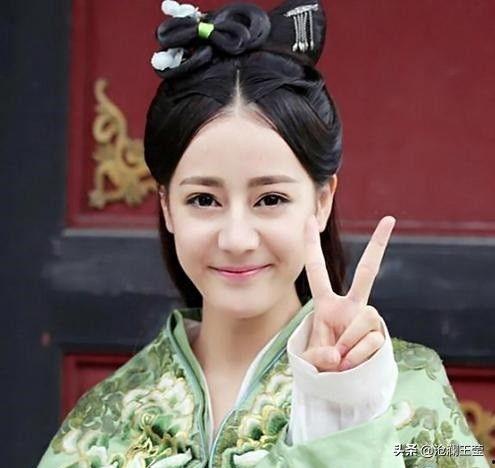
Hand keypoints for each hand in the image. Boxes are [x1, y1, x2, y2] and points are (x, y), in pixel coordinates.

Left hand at [300, 215, 395, 371]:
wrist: (341, 388)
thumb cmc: (321, 369)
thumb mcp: (309, 361)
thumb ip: (318, 356)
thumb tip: (338, 355)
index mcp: (326, 305)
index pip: (317, 270)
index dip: (312, 246)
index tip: (309, 220)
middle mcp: (350, 307)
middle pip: (367, 272)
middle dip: (378, 246)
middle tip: (390, 219)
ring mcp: (367, 320)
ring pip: (366, 317)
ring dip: (350, 342)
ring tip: (340, 360)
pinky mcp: (380, 335)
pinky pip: (371, 340)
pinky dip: (357, 356)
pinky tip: (352, 365)